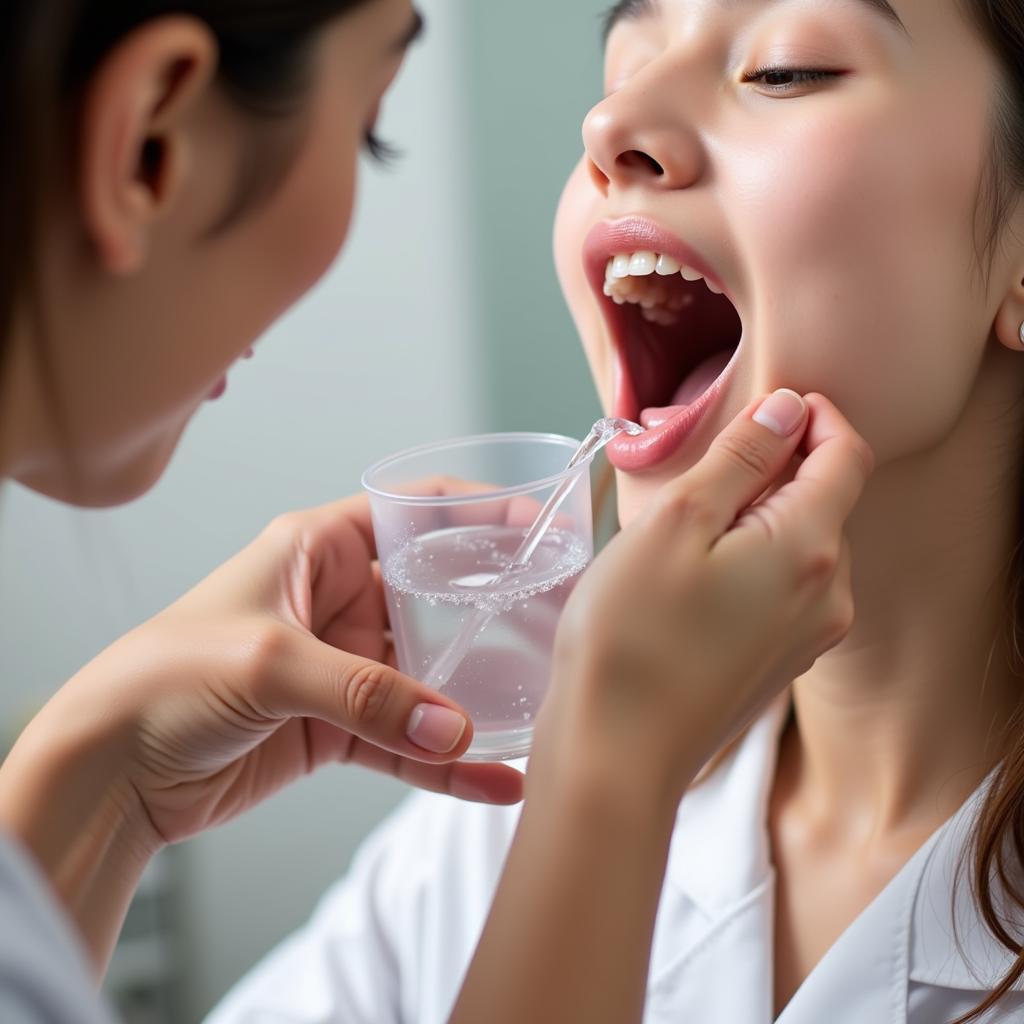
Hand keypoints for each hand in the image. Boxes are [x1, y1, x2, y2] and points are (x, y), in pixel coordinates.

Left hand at [0, 494, 521, 969]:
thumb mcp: (269, 662)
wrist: (113, 769)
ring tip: (541, 703)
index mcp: (320, 549)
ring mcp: (346, 667)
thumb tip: (453, 728)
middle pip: (438, 594)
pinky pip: (410, 742)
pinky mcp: (341, 728)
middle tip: (557, 619)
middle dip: (496, 606)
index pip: (414, 512)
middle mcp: (341, 601)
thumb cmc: (165, 677)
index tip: (537, 525)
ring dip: (481, 692)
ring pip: (432, 674)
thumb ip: (365, 694)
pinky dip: (449, 762)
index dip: (478, 511)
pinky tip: (493, 778)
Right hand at [537, 391, 873, 801]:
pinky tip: (695, 578)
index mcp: (810, 547)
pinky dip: (753, 561)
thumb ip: (740, 458)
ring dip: (761, 516)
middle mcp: (830, 594)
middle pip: (826, 498)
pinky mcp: (782, 661)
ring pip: (804, 544)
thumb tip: (787, 409)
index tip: (765, 404)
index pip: (846, 453)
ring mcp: (809, 635)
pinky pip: (785, 587)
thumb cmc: (631, 636)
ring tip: (690, 528)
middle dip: (778, 467)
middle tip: (704, 470)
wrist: (615, 751)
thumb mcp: (676, 520)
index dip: (812, 415)